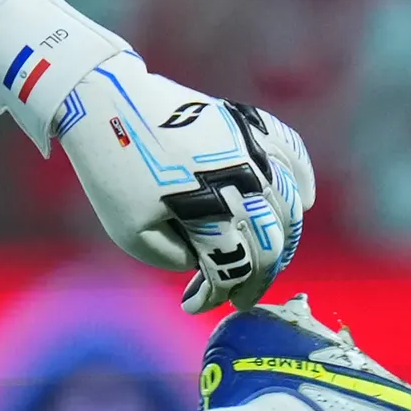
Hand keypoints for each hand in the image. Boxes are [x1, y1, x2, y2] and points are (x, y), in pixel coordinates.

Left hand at [60, 65, 314, 314]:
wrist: (105, 104)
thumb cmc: (115, 172)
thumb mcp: (132, 233)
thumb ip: (175, 256)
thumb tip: (207, 257)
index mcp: (214, 208)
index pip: (234, 266)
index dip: (219, 294)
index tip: (196, 306)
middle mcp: (245, 178)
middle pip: (272, 242)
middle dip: (257, 277)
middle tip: (241, 295)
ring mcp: (251, 147)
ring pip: (289, 203)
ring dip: (282, 240)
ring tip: (264, 260)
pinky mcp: (248, 123)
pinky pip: (291, 152)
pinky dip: (302, 180)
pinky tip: (305, 201)